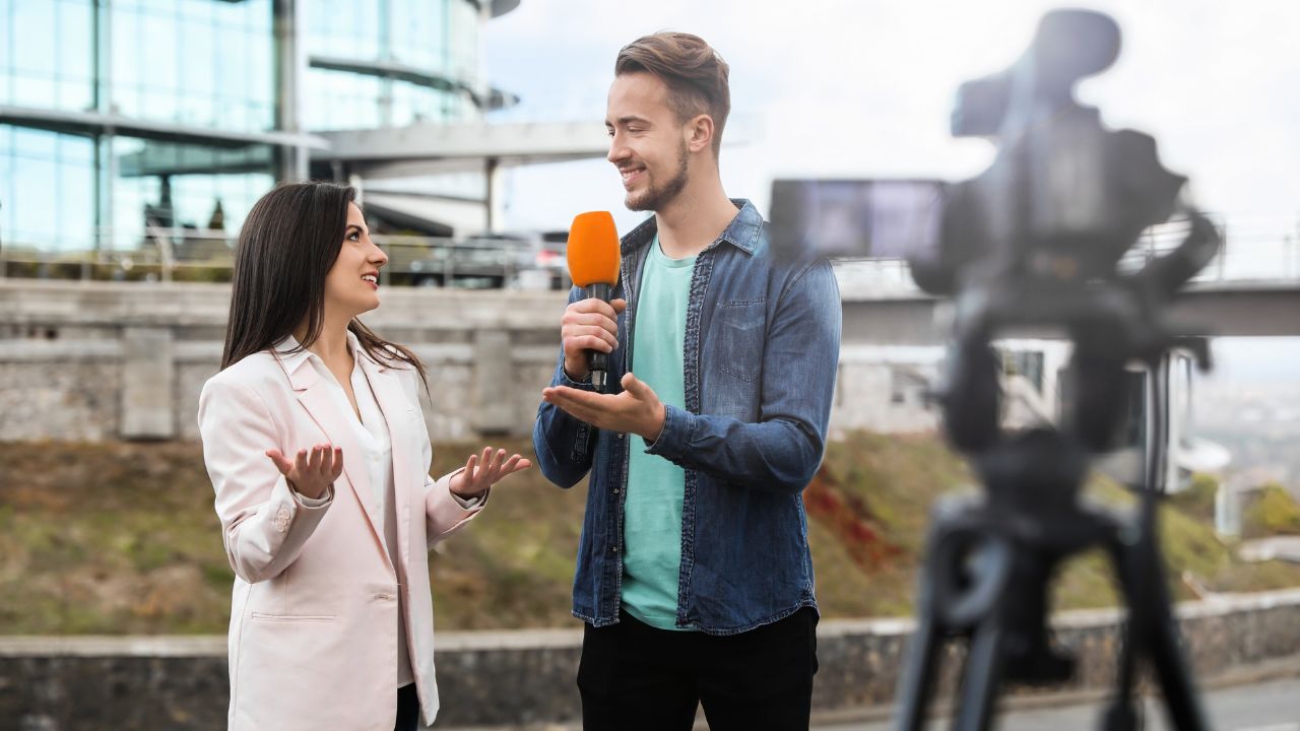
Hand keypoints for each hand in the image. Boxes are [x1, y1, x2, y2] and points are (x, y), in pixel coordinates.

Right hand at [266, 444, 341, 499]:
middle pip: (315, 466)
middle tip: (318, 445)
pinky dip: (339, 458)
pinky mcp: (334, 475)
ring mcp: (324, 476)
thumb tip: (268, 451)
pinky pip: (338, 467)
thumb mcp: (285, 468)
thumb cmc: (296, 474)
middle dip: (316, 456)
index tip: (302, 450)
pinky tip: (338, 448)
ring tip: (327, 444)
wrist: (310, 489)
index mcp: (301, 472)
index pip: (301, 466)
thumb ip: (277, 459)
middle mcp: (313, 475)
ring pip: (327, 466)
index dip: (301, 458)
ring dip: (328, 456)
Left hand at [449, 447, 531, 498]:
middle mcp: (488, 478)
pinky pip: (469, 473)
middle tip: (502, 450)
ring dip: (485, 460)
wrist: (466, 491)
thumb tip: (530, 463)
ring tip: (488, 448)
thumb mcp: (500, 472)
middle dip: (498, 461)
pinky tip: (473, 456)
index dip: (512, 463)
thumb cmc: (486, 477)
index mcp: (497, 475)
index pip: (506, 469)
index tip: (517, 455)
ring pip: (482, 470)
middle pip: (494, 469)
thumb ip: (513, 467)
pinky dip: (471, 465)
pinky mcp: (466, 481)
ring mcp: (477, 481)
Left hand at [541, 372, 665, 440]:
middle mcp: (603, 417)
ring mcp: (601, 422)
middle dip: (560, 400)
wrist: (653, 424)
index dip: (570, 394)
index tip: (556, 389)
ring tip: (548, 397)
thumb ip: (634, 385)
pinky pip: (582, 416)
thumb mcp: (644, 392)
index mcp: (611, 408)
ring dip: (562, 405)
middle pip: (577, 407)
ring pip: (577, 413)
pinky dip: (571, 409)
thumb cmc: (648, 405)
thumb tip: (627, 377)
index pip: (586, 399)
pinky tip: (564, 405)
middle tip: (545, 392)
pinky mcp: (602, 423)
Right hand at [562, 297, 626, 379]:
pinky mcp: (569, 343)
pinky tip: (608, 349)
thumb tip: (622, 302)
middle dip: (612, 327)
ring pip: (597, 330)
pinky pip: (592, 341)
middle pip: (598, 318)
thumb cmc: (589, 338)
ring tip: (614, 344)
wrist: (578, 361)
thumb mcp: (600, 322)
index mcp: (574, 308)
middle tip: (616, 335)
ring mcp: (567, 330)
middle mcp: (568, 317)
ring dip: (610, 338)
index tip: (615, 319)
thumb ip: (610, 311)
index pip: (595, 303)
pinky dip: (603, 345)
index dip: (609, 311)